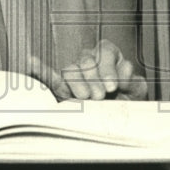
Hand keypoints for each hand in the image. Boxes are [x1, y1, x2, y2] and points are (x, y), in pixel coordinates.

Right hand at [28, 39, 147, 100]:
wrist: (123, 119)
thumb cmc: (131, 100)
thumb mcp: (138, 90)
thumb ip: (132, 80)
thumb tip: (125, 68)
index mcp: (109, 55)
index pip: (104, 51)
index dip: (108, 68)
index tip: (112, 87)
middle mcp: (91, 60)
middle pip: (86, 60)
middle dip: (93, 79)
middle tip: (99, 96)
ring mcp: (76, 74)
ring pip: (70, 70)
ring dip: (77, 83)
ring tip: (85, 98)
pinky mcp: (63, 89)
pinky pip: (49, 77)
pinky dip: (40, 70)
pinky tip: (31, 61)